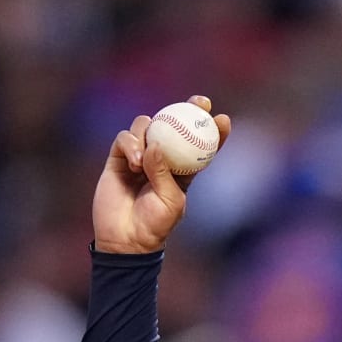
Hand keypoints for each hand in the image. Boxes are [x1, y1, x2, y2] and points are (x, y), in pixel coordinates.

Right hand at [92, 94, 231, 253]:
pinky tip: (134, 161)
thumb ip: (164, 173)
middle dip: (188, 109)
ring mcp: (140, 156)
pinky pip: (124, 138)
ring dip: (149, 133)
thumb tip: (155, 146)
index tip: (222, 118)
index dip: (212, 130)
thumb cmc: (155, 224)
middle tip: (199, 103)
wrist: (126, 238)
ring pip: (147, 126)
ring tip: (144, 160)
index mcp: (183, 171)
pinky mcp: (119, 158)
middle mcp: (162, 159)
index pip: (200, 145)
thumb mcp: (170, 201)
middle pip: (175, 126)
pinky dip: (130, 143)